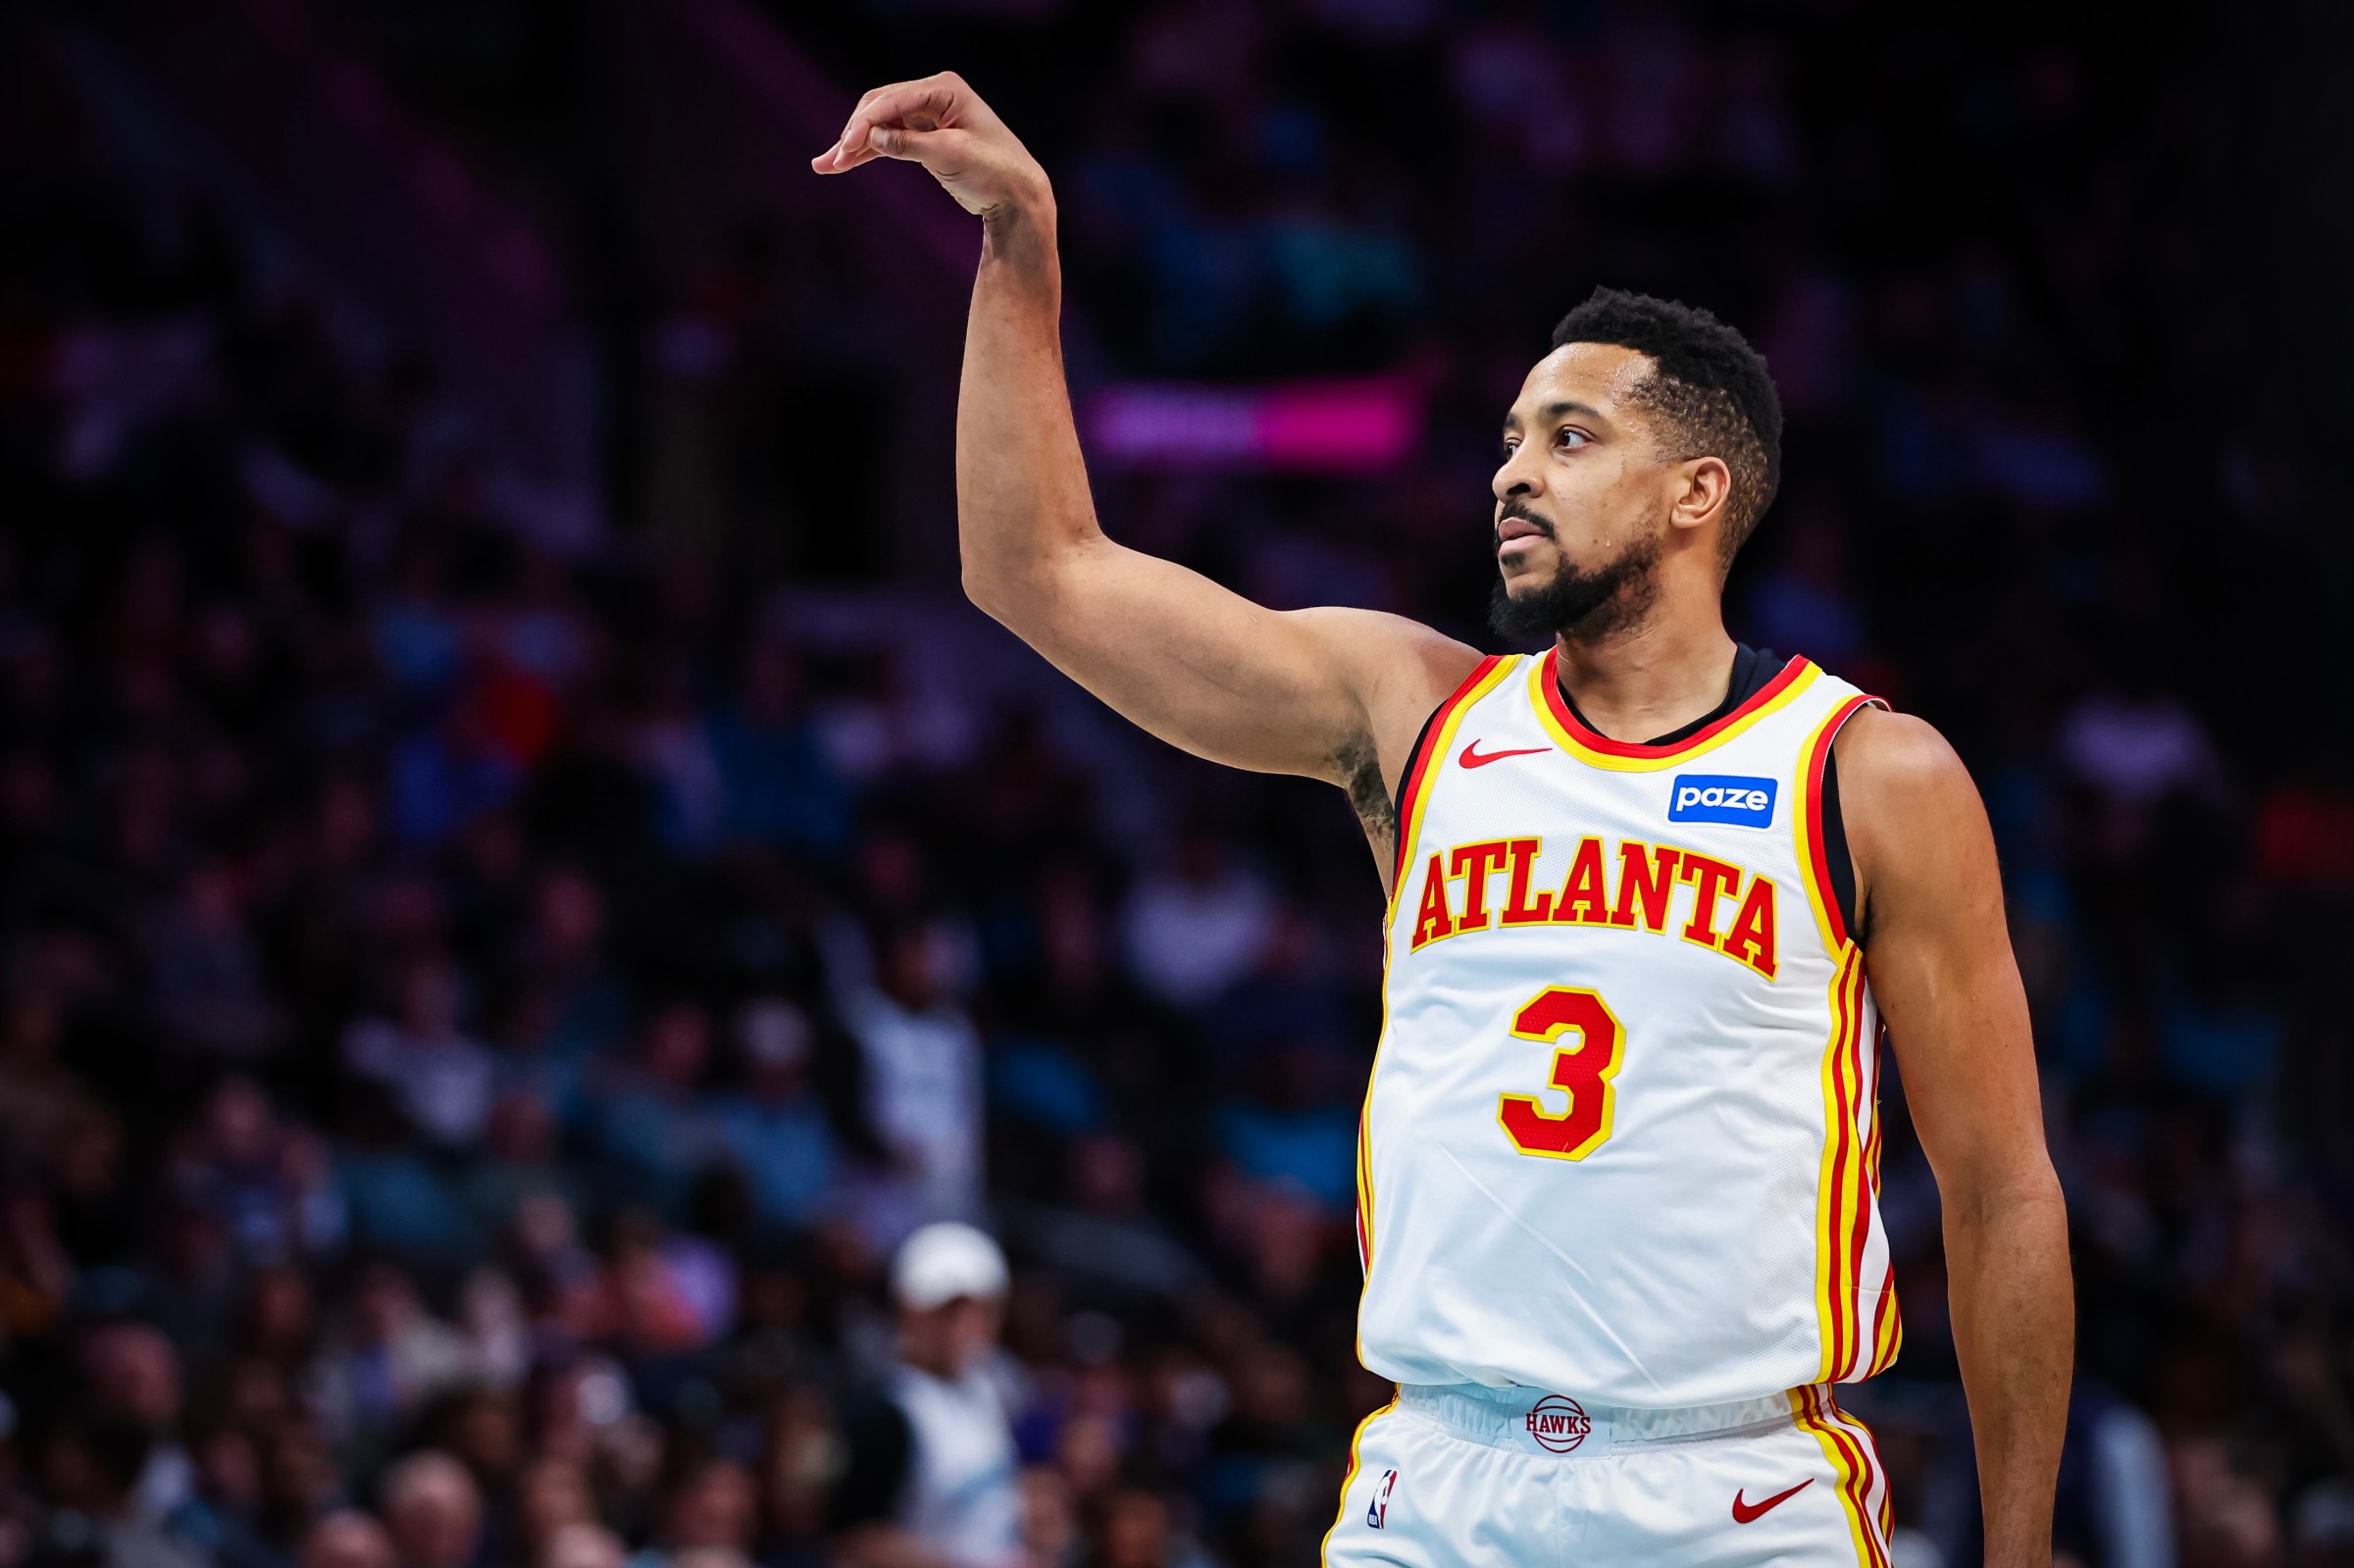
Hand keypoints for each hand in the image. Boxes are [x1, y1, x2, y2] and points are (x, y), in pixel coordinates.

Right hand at [811, 72, 1048, 220]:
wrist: (1017, 196)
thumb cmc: (994, 171)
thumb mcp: (950, 155)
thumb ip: (908, 145)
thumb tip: (870, 137)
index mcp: (945, 88)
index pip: (893, 100)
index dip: (865, 123)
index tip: (845, 149)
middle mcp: (934, 95)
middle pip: (879, 107)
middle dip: (854, 134)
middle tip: (833, 161)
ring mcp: (927, 115)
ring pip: (879, 125)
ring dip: (853, 145)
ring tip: (824, 166)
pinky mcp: (924, 137)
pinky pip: (888, 141)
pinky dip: (867, 153)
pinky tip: (842, 165)